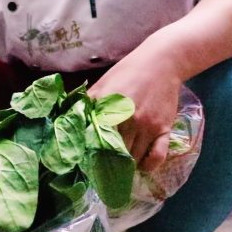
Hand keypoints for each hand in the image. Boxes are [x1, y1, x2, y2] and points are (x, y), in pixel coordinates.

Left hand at [88, 51, 179, 170]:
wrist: (161, 62)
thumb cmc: (127, 73)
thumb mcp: (102, 85)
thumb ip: (86, 103)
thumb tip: (66, 119)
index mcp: (110, 110)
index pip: (97, 141)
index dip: (90, 154)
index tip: (85, 163)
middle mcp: (129, 120)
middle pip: (115, 153)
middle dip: (107, 163)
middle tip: (102, 170)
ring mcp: (148, 126)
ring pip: (134, 157)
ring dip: (126, 164)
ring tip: (118, 168)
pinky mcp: (164, 128)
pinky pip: (157, 156)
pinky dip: (148, 165)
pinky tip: (141, 166)